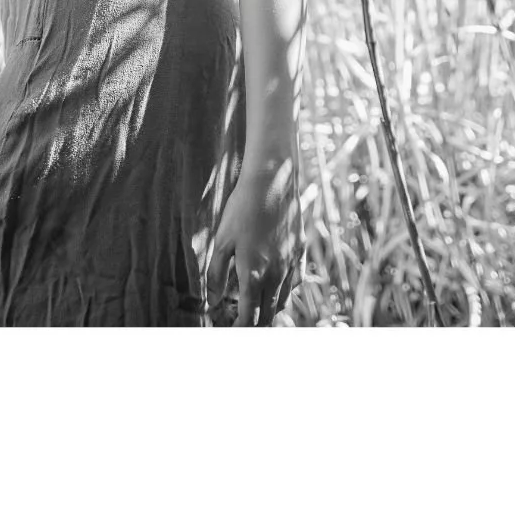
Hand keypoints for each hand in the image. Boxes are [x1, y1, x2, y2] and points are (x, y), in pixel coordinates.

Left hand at [206, 160, 299, 325]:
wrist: (273, 181)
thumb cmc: (241, 210)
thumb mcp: (221, 241)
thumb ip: (217, 275)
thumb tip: (213, 301)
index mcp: (253, 274)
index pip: (249, 317)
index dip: (240, 330)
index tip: (230, 332)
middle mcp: (276, 274)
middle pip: (268, 315)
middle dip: (255, 325)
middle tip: (242, 326)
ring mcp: (291, 263)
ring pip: (284, 301)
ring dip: (270, 312)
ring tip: (258, 312)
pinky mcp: (301, 251)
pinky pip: (295, 283)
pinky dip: (285, 292)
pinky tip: (276, 288)